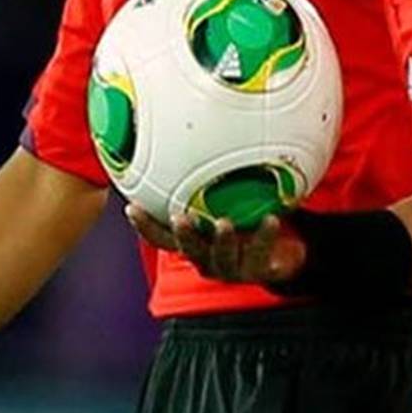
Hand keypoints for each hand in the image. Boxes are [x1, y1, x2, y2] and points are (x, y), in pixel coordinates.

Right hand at [125, 204, 304, 283]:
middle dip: (183, 235)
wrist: (279, 259)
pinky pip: (261, 253)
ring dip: (222, 240)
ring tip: (224, 223)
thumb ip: (207, 187)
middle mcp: (207, 259)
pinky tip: (271, 219)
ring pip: (223, 256)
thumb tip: (192, 142)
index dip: (146, 226)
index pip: (162, 238)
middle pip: (189, 250)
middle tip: (178, 218)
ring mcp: (232, 267)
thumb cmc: (244, 227)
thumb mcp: (224, 208)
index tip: (131, 207)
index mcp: (193, 245)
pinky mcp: (259, 270)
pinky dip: (265, 236)